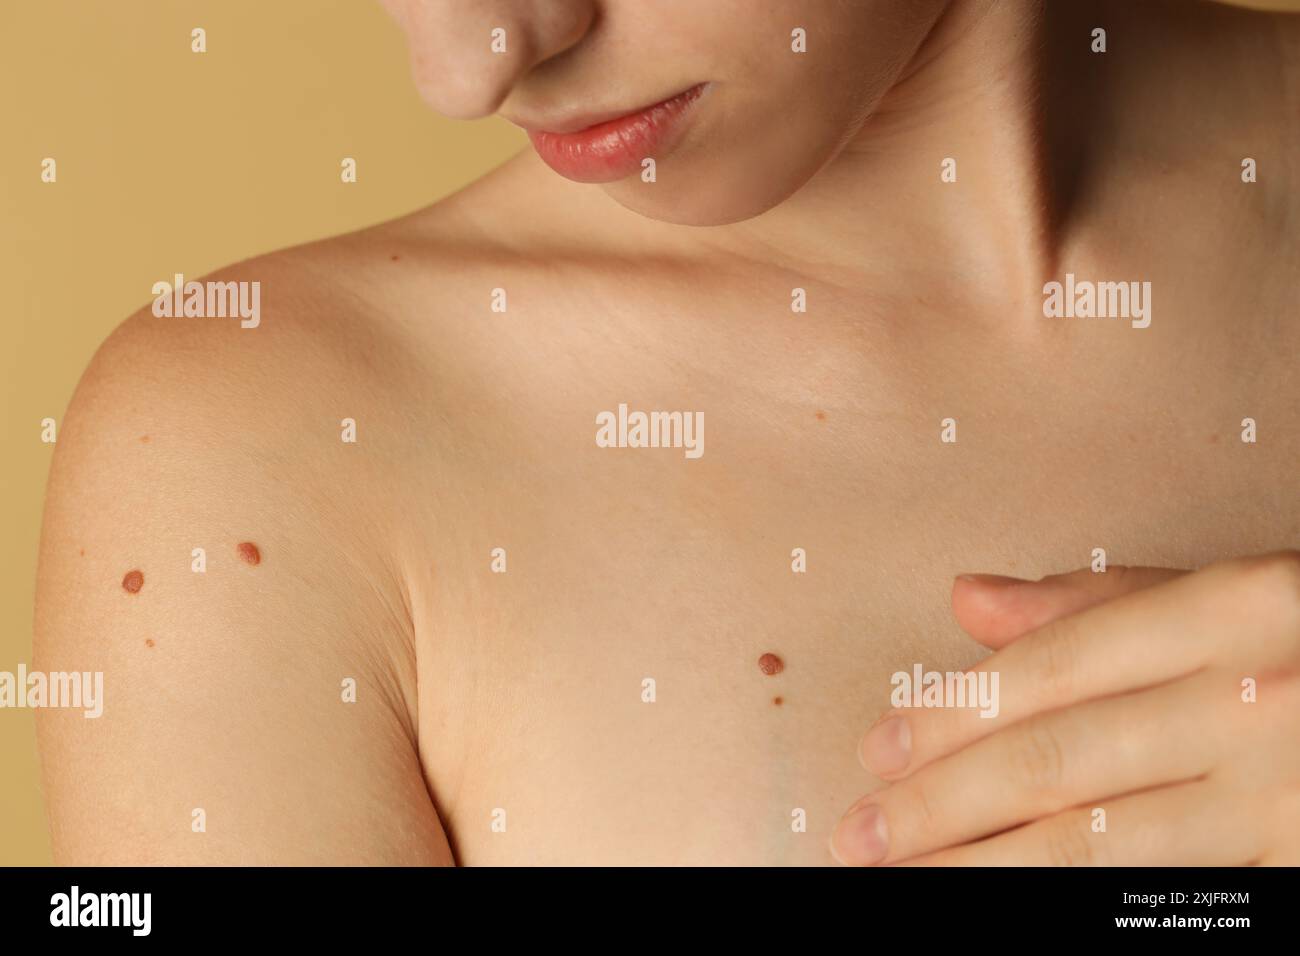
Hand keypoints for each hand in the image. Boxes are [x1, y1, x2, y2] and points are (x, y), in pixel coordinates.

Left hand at [830, 552, 1299, 865]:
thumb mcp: (1231, 591)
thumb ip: (1094, 599)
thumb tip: (965, 600)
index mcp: (1236, 609)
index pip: (1057, 671)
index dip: (954, 717)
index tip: (877, 753)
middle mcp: (1262, 701)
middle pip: (1065, 764)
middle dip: (946, 808)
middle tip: (861, 836)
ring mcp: (1291, 798)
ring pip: (1107, 846)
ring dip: (990, 870)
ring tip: (905, 884)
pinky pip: (1172, 896)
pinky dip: (1086, 907)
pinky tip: (1016, 904)